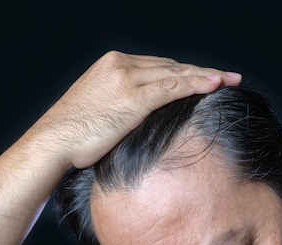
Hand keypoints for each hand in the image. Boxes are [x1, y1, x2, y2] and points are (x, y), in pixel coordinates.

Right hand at [32, 50, 241, 168]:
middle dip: (201, 71)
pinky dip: (195, 85)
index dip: (184, 71)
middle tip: (227, 76)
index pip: (158, 65)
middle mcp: (120, 65)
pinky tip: (214, 85)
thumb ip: (121, 103)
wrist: (52, 142)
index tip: (203, 77)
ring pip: (175, 73)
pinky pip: (171, 88)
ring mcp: (127, 80)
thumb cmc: (72, 134)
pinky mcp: (132, 99)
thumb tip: (139, 116)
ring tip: (230, 79)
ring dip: (206, 76)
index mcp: (112, 65)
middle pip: (171, 65)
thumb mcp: (98, 109)